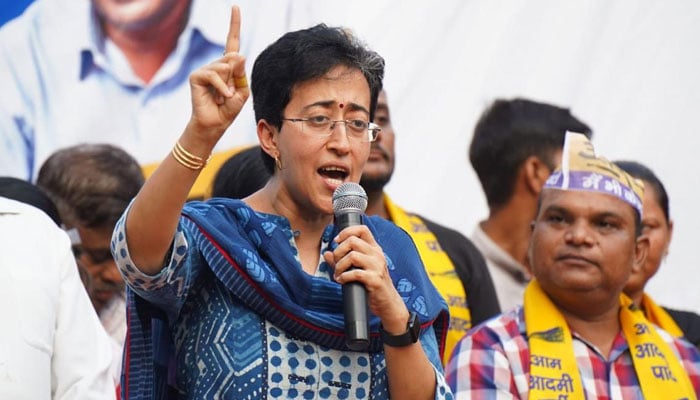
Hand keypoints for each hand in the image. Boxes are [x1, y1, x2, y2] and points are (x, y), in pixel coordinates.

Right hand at [187, 5, 249, 145]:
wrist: (215, 125)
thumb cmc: (229, 109)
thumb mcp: (242, 92)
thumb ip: (241, 74)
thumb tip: (238, 55)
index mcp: (229, 67)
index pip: (232, 42)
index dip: (234, 25)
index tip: (235, 7)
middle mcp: (216, 65)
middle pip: (233, 57)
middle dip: (236, 77)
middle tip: (230, 93)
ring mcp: (205, 69)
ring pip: (224, 66)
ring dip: (229, 84)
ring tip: (225, 97)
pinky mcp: (196, 76)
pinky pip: (214, 74)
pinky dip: (222, 87)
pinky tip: (223, 97)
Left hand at [323, 226, 409, 331]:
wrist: (387, 303)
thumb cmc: (372, 285)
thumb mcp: (359, 269)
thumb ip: (342, 260)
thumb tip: (327, 253)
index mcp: (374, 249)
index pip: (362, 230)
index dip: (346, 232)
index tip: (337, 241)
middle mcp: (377, 255)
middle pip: (353, 241)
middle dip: (339, 251)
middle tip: (336, 262)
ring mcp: (377, 266)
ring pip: (352, 256)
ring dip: (340, 266)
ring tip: (338, 274)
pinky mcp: (375, 280)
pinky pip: (355, 273)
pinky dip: (344, 277)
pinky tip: (342, 280)